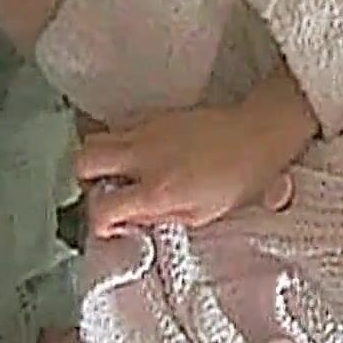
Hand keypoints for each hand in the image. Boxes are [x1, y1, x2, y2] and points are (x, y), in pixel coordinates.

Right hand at [76, 104, 293, 238]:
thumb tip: (130, 220)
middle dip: (83, 180)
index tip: (109, 227)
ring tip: (118, 173)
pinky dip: (117, 141)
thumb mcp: (204, 214)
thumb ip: (161, 218)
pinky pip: (118, 125)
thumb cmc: (241, 178)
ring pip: (94, 138)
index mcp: (159, 190)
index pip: (103, 208)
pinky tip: (137, 154)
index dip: (99, 222)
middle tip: (103, 191)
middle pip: (83, 161)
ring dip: (98, 158)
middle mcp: (144, 157)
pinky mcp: (153, 115)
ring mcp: (146, 131)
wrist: (258, 134)